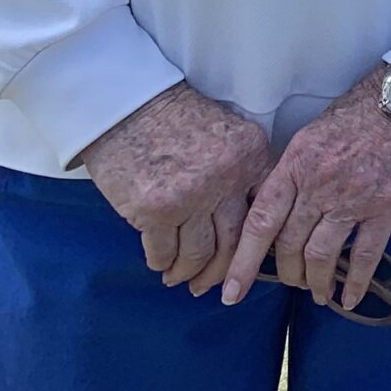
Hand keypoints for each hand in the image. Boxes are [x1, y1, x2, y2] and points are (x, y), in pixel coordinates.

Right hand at [79, 82, 273, 297]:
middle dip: (219, 272)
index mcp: (251, 156)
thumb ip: (241, 174)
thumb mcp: (226, 137)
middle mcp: (227, 178)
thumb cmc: (175, 121)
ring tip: (178, 277)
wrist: (128, 104)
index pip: (262, 214)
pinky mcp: (155, 210)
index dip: (250, 247)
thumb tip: (243, 225)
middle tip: (206, 285)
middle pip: (233, 243)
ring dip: (188, 273)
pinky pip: (163, 253)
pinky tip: (159, 263)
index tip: (241, 264)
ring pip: (199, 255)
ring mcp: (192, 196)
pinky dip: (161, 263)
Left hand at [220, 68, 390, 312]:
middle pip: (290, 244)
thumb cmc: (361, 111)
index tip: (230, 292)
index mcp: (296, 163)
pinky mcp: (386, 207)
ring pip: (321, 254)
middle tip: (291, 282)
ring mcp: (353, 198)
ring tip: (317, 292)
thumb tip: (279, 210)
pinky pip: (365, 254)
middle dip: (287, 272)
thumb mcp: (314, 133)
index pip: (261, 221)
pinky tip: (348, 298)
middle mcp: (319, 184)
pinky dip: (354, 281)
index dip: (243, 261)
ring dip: (316, 281)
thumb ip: (295, 171)